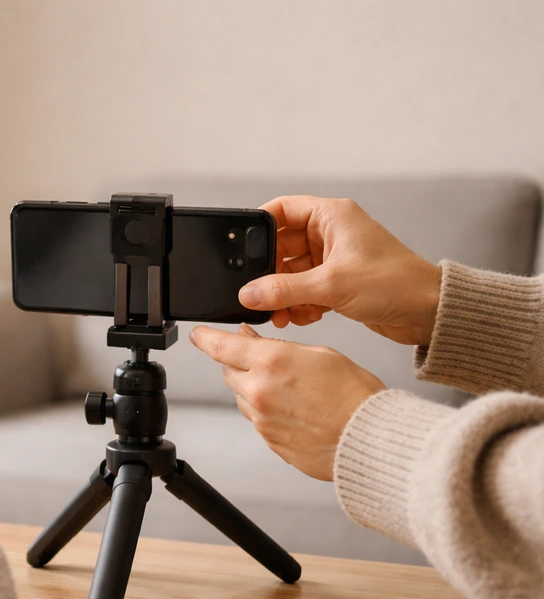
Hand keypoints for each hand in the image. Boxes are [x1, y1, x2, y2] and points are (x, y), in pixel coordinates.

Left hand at [189, 323, 384, 480]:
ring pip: (242, 396)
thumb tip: (253, 340)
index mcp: (271, 363)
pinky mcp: (269, 441)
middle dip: (239, 361)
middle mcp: (259, 392)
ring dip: (254, 387)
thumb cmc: (355, 397)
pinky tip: (295, 409)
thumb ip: (280, 347)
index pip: (220, 346)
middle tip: (264, 359)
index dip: (205, 338)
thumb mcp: (320, 354)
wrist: (369, 440)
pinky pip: (258, 419)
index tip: (199, 334)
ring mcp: (262, 420)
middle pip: (229, 371)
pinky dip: (268, 410)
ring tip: (291, 388)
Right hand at [241, 196, 442, 346]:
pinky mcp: (338, 282)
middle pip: (281, 246)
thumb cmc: (395, 284)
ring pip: (291, 272)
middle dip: (269, 273)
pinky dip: (298, 303)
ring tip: (281, 313)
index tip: (241, 249)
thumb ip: (283, 290)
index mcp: (332, 216)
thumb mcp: (331, 285)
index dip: (259, 227)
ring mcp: (334, 258)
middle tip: (260, 293)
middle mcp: (331, 233)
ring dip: (283, 294)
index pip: (282, 209)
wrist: (429, 312)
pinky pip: (304, 289)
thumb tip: (249, 293)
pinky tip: (302, 316)